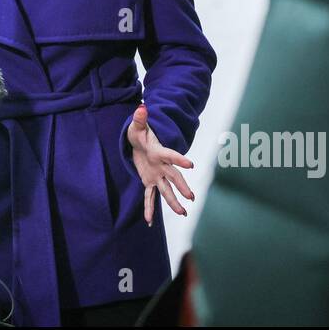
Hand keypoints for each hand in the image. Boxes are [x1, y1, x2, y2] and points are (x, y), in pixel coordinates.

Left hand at [126, 105, 195, 225]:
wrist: (139, 143)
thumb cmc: (139, 133)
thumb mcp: (137, 126)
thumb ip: (139, 119)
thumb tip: (141, 108)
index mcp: (159, 152)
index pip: (171, 155)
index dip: (180, 158)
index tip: (191, 164)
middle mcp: (161, 166)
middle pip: (173, 177)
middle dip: (181, 187)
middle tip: (191, 197)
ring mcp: (156, 175)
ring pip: (166, 190)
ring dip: (173, 202)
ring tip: (183, 213)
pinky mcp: (149, 181)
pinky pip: (150, 197)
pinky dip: (149, 209)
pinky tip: (149, 222)